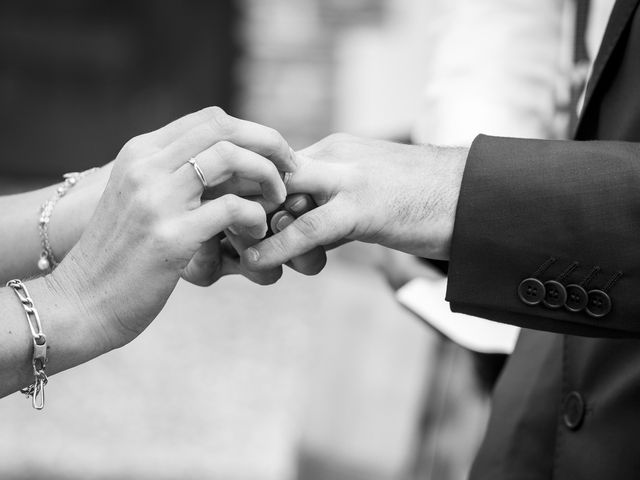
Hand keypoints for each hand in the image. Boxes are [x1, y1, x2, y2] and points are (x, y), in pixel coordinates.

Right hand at [53, 107, 292, 349]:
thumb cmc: (119, 257)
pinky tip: (256, 232)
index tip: (275, 156)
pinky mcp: (170, 237)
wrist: (80, 304)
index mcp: (140, 154)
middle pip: (224, 128)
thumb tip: (230, 168)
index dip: (252, 132)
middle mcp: (146, 167)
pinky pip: (232, 209)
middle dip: (270, 144)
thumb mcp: (138, 202)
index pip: (209, 119)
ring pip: (230, 158)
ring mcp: (156, 199)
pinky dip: (256, 216)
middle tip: (291, 171)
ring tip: (277, 200)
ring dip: (267, 176)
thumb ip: (174, 178)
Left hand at [241, 134, 467, 270]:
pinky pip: (309, 227)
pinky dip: (278, 245)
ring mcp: (348, 178)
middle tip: (218, 243)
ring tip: (243, 260)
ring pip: (280, 202)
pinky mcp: (364, 206)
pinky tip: (257, 260)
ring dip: (254, 232)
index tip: (223, 224)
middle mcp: (332, 156)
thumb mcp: (364, 195)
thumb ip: (328, 206)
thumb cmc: (420, 200)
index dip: (244, 198)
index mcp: (330, 150)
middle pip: (265, 182)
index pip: (269, 170)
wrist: (474, 196)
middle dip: (237, 212)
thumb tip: (298, 232)